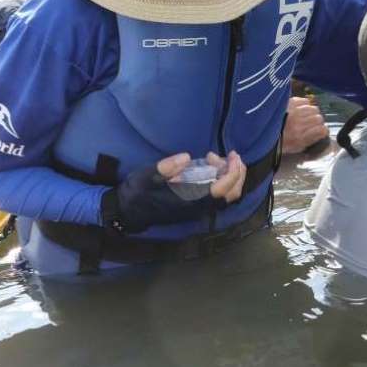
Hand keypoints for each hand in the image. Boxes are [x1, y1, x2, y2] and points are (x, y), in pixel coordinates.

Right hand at [110, 151, 243, 232]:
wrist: (128, 212)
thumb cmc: (138, 193)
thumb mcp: (147, 176)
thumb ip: (167, 167)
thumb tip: (186, 157)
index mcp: (190, 200)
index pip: (221, 189)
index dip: (232, 173)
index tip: (233, 156)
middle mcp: (199, 207)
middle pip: (232, 194)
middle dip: (238, 173)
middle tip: (232, 154)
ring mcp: (199, 208)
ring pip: (227, 195)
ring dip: (231, 176)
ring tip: (217, 157)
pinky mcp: (197, 206)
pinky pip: (219, 195)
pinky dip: (223, 180)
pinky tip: (212, 165)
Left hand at [281, 96, 329, 154]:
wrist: (260, 131)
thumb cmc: (278, 141)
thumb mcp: (295, 148)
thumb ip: (309, 141)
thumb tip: (321, 134)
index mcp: (300, 137)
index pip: (322, 130)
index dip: (323, 131)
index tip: (320, 131)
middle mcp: (299, 124)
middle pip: (319, 118)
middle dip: (317, 122)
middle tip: (311, 123)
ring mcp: (294, 112)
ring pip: (314, 109)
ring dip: (311, 113)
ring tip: (305, 116)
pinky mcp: (289, 103)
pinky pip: (305, 101)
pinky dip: (305, 104)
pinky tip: (300, 109)